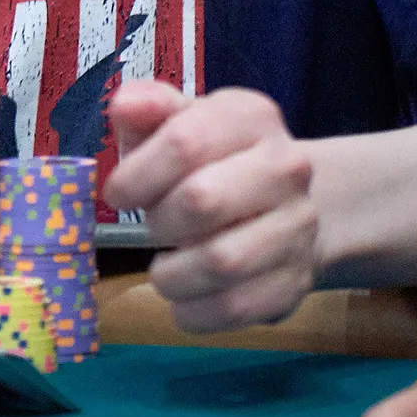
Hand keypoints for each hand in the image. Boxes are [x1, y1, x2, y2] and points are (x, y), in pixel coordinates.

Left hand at [104, 81, 316, 329]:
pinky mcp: (296, 281)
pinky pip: (235, 308)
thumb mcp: (183, 121)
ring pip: (221, 262)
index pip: (184, 141)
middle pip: (201, 200)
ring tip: (164, 270)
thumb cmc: (215, 160)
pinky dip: (194, 312)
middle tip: (153, 228)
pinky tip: (184, 297)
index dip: (137, 174)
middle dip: (159, 222)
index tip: (118, 194)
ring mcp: (298, 226)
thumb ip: (148, 109)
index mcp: (252, 116)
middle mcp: (286, 167)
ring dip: (172, 275)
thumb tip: (124, 104)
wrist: (287, 206)